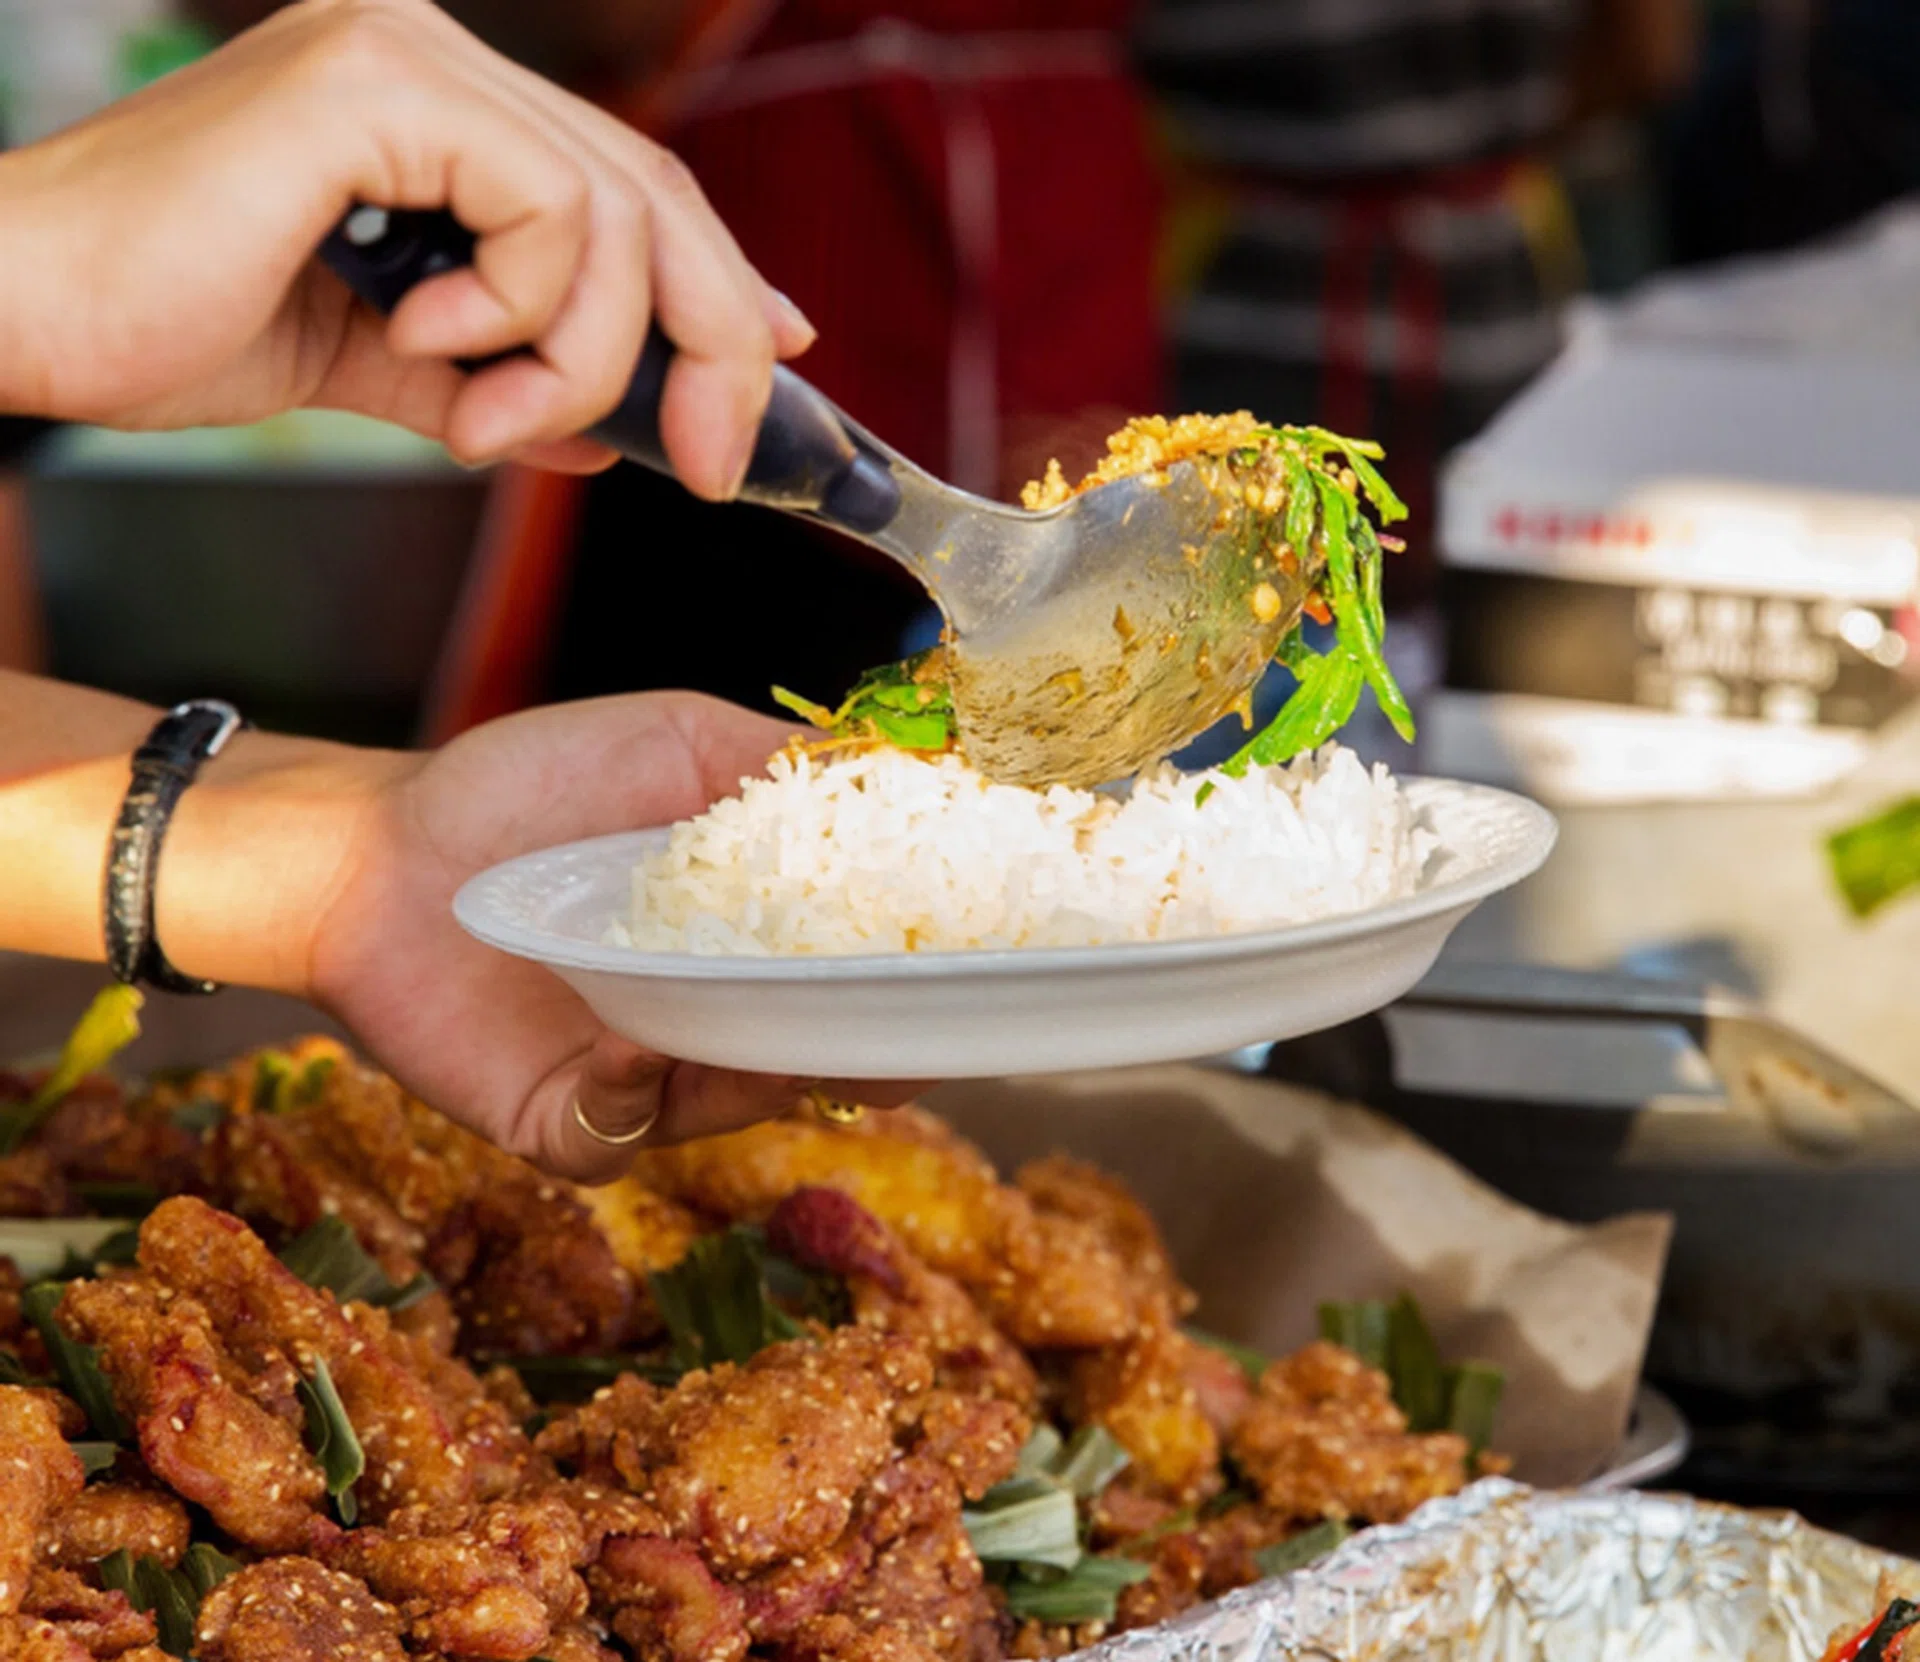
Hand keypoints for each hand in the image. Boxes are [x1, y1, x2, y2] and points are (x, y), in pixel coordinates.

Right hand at [0, 0, 811, 493]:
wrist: (32, 314)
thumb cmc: (174, 323)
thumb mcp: (387, 365)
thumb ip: (504, 380)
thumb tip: (613, 431)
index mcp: (430, 103)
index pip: (620, 181)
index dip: (719, 272)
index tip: (779, 350)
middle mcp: (427, 50)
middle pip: (649, 190)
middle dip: (710, 338)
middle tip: (707, 459)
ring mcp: (401, 51)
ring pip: (609, 212)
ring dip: (582, 356)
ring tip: (485, 419)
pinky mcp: (372, 81)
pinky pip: (541, 209)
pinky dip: (520, 314)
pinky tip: (429, 349)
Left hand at [300, 693, 921, 1181]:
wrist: (381, 846)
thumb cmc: (531, 784)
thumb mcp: (677, 743)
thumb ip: (786, 761)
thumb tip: (910, 767)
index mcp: (751, 936)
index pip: (856, 974)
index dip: (914, 980)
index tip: (970, 963)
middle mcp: (712, 1016)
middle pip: (818, 1055)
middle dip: (872, 1051)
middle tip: (918, 1035)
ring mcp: (642, 1077)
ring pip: (734, 1104)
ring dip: (765, 1071)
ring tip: (783, 1034)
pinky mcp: (563, 1120)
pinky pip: (621, 1135)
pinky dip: (635, 1098)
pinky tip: (632, 1048)